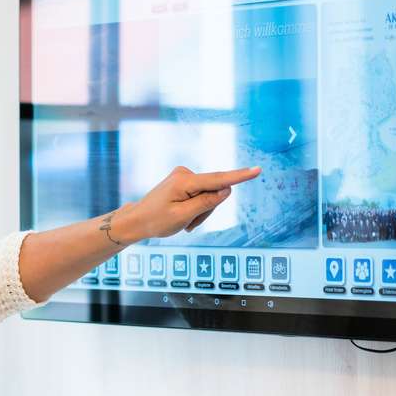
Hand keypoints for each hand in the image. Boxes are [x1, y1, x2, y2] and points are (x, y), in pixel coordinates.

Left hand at [118, 165, 260, 240]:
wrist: (138, 220)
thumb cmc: (156, 221)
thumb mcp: (183, 216)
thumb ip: (206, 202)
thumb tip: (227, 189)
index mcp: (184, 181)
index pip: (218, 179)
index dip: (239, 176)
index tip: (257, 170)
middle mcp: (185, 174)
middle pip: (214, 192)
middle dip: (207, 211)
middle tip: (188, 225)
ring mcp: (184, 176)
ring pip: (209, 196)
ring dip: (200, 212)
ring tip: (184, 221)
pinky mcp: (185, 181)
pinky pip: (201, 195)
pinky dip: (196, 208)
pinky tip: (182, 215)